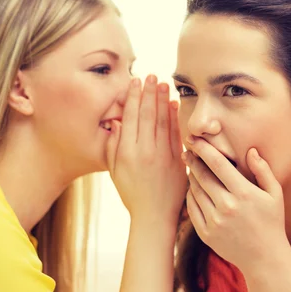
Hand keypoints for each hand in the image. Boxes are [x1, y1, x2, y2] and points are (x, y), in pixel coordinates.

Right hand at [107, 75, 187, 229]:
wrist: (154, 216)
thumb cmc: (131, 194)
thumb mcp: (114, 171)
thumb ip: (113, 146)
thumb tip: (116, 122)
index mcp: (126, 152)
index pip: (131, 117)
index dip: (133, 97)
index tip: (135, 82)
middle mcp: (144, 151)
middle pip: (147, 114)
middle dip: (149, 92)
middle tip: (151, 75)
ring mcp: (163, 156)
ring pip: (163, 121)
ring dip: (163, 100)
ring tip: (162, 83)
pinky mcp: (177, 161)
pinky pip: (175, 134)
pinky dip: (175, 118)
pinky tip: (173, 104)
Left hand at [182, 137, 286, 271]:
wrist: (265, 258)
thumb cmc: (271, 222)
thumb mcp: (275, 194)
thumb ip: (263, 170)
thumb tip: (251, 151)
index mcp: (243, 193)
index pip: (218, 164)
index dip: (204, 149)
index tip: (195, 139)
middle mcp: (226, 206)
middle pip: (202, 176)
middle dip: (193, 160)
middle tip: (187, 150)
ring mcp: (214, 221)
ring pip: (195, 191)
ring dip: (191, 177)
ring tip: (191, 168)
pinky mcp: (206, 234)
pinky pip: (192, 209)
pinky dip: (191, 196)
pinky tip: (193, 189)